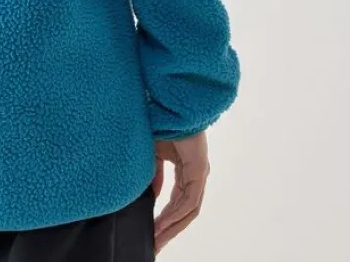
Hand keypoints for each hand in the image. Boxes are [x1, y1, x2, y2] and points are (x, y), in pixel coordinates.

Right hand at [151, 131, 209, 252]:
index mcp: (186, 171)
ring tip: (156, 239)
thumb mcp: (154, 154)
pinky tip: (162, 223)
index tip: (151, 233)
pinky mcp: (198, 171)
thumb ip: (155, 175)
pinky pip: (189, 201)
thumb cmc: (162, 123)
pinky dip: (175, 214)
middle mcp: (195, 176)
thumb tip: (152, 196)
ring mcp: (198, 174)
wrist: (169, 103)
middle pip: (184, 212)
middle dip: (168, 230)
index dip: (165, 220)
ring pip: (188, 211)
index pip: (177, 203)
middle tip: (154, 245)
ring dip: (172, 227)